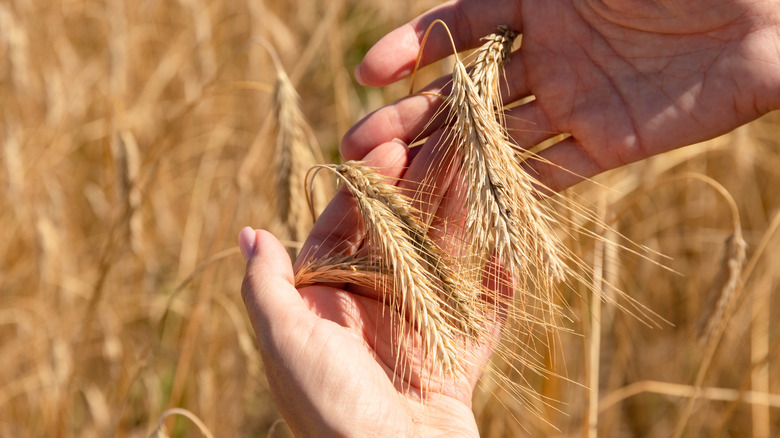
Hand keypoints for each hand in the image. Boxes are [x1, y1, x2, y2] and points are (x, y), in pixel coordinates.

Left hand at [240, 141, 496, 436]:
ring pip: (446, 260)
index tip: (395, 148)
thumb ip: (267, 288)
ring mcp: (417, 331)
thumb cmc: (327, 410)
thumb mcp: (286, 343)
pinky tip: (511, 244)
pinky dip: (497, 284)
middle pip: (401, 233)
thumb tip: (250, 231)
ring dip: (465, 217)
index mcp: (327, 301)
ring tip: (486, 169)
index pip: (347, 226)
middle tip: (449, 141)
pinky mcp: (456, 358)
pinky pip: (482, 313)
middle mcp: (370, 309)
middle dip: (423, 188)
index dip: (368, 186)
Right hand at [343, 0, 779, 190]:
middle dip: (410, 117)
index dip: (411, 49)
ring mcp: (573, 102)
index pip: (457, 27)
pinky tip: (465, 214)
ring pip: (495, 137)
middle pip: (464, 92)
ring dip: (445, 161)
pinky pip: (550, 173)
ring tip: (393, 184)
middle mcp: (547, 55)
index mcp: (538, 0)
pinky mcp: (607, 144)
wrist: (773, 16)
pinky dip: (510, 193)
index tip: (366, 75)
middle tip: (357, 148)